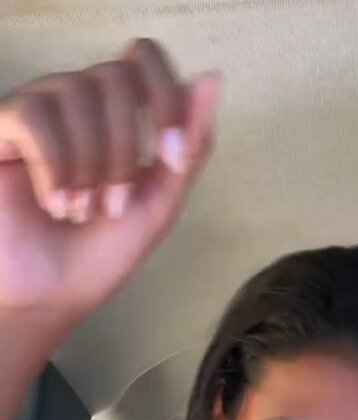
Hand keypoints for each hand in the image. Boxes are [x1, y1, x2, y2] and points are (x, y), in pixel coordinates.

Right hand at [0, 38, 221, 320]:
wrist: (51, 299)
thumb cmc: (99, 256)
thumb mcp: (159, 204)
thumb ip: (189, 148)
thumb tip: (212, 78)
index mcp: (115, 115)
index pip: (144, 58)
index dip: (165, 99)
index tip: (173, 157)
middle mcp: (75, 104)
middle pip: (116, 79)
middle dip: (125, 153)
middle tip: (113, 207)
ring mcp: (37, 113)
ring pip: (77, 93)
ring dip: (91, 165)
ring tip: (80, 213)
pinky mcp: (3, 130)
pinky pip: (34, 116)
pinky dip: (55, 166)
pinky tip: (54, 204)